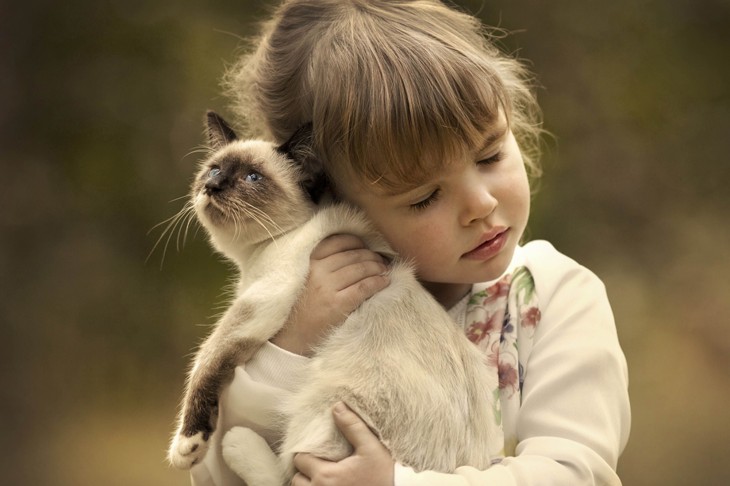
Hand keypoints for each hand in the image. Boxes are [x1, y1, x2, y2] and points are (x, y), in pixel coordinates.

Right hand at [272, 234, 389, 355]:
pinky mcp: (337, 304)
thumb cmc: (303, 307)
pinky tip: (385, 282)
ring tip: (385, 270)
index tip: (366, 247)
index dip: (356, 242)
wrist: (292, 337)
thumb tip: (357, 252)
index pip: (337, 242)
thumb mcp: (307, 278)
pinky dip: (378, 282)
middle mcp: (317, 271)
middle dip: (371, 255)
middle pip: (353, 254)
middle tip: (381, 260)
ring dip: (378, 267)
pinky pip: (364, 287)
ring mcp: (327, 288)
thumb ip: (324, 264)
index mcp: (309, 262)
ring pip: (361, 268)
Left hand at [292, 402, 394, 485]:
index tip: (318, 450)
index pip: (300, 459)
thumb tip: (337, 406)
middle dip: (305, 471)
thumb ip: (353, 427)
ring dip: (309, 484)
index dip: (307, 452)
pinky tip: (330, 484)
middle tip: (319, 463)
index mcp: (326, 476)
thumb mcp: (371, 448)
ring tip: (323, 477)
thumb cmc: (384, 476)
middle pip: (297, 479)